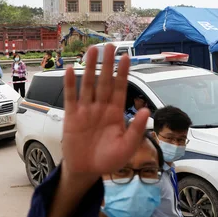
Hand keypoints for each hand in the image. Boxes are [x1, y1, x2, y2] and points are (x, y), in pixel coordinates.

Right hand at [61, 44, 148, 180]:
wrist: (87, 171)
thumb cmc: (109, 159)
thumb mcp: (127, 147)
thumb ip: (136, 129)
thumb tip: (147, 111)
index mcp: (115, 113)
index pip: (120, 89)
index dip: (123, 73)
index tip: (126, 57)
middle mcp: (101, 108)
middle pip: (104, 81)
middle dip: (107, 64)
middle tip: (109, 46)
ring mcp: (86, 111)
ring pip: (88, 85)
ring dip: (90, 68)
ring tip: (92, 51)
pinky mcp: (72, 117)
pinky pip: (71, 97)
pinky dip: (70, 84)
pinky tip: (70, 69)